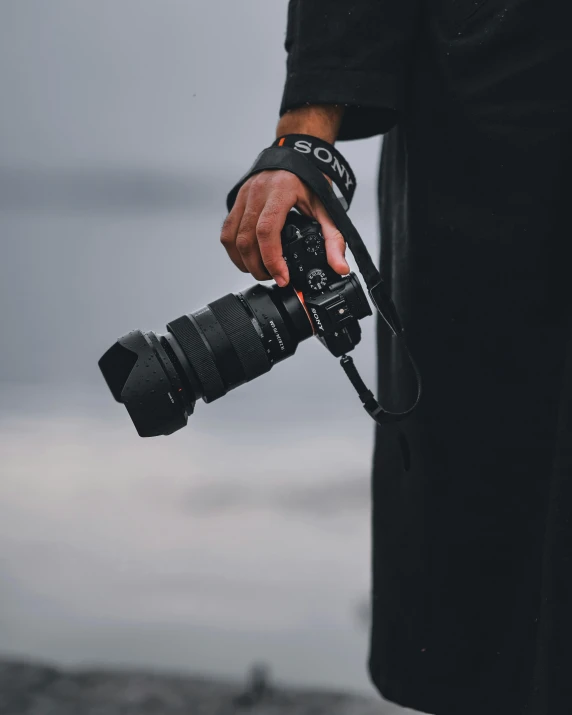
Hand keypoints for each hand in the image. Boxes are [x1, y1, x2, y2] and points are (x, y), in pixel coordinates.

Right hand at [220, 169, 349, 286]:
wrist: (296, 155)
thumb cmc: (310, 179)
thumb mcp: (326, 208)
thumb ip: (334, 239)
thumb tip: (340, 267)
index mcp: (280, 191)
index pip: (267, 230)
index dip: (272, 258)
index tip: (282, 277)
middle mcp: (257, 192)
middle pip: (247, 239)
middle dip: (258, 267)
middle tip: (275, 278)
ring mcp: (244, 196)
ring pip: (232, 238)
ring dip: (244, 262)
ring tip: (262, 271)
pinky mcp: (237, 201)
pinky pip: (227, 231)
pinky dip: (235, 251)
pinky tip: (248, 259)